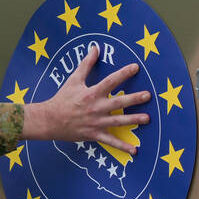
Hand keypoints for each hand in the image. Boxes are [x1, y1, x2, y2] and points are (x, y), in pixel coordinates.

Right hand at [21, 44, 150, 152]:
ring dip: (133, 120)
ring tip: (147, 119)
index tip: (136, 67)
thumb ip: (86, 64)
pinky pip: (111, 141)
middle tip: (148, 95)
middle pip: (118, 103)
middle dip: (134, 99)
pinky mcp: (95, 134)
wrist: (50, 120)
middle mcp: (96, 108)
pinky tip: (135, 150)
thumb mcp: (74, 79)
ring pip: (118, 122)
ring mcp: (96, 123)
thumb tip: (95, 48)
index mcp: (92, 93)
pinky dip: (123, 147)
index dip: (123, 74)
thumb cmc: (63, 98)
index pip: (110, 81)